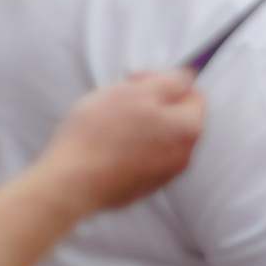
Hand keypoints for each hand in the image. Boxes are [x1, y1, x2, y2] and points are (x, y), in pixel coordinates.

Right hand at [43, 70, 205, 210]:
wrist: (72, 182)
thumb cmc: (101, 133)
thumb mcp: (136, 92)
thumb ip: (170, 81)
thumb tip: (187, 78)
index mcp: (188, 129)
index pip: (193, 95)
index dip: (164, 81)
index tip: (136, 80)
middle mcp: (183, 156)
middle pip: (174, 117)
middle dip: (148, 104)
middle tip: (116, 100)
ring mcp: (163, 175)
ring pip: (155, 138)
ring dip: (135, 125)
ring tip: (105, 123)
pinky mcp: (141, 187)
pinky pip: (139, 158)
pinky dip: (125, 148)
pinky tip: (101, 145)